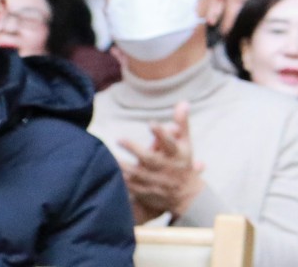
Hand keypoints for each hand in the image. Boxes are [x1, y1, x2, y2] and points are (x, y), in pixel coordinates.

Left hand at [120, 101, 205, 218]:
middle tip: (119, 139)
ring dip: (124, 166)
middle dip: (135, 149)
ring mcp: (155, 182)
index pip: (170, 143)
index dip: (162, 134)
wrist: (186, 196)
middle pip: (150, 159)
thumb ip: (182, 123)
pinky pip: (131, 188)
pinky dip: (122, 182)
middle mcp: (166, 168)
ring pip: (138, 174)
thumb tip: (183, 102)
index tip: (151, 123)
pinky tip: (110, 173)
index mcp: (177, 155)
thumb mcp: (186, 143)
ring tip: (110, 158)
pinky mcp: (146, 193)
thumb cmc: (183, 163)